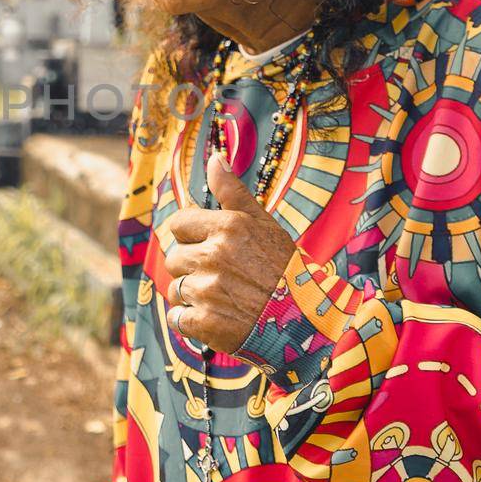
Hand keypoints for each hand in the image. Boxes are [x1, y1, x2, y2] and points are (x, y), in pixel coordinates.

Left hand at [161, 151, 298, 353]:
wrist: (305, 320)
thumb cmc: (285, 270)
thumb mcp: (263, 223)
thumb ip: (233, 192)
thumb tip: (214, 158)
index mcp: (227, 228)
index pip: (179, 223)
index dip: (192, 236)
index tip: (209, 247)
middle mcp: (214, 256)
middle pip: (174, 257)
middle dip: (192, 267)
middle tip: (221, 276)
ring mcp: (207, 291)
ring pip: (175, 289)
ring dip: (191, 296)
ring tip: (222, 298)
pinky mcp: (205, 322)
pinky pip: (177, 318)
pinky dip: (190, 321)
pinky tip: (215, 318)